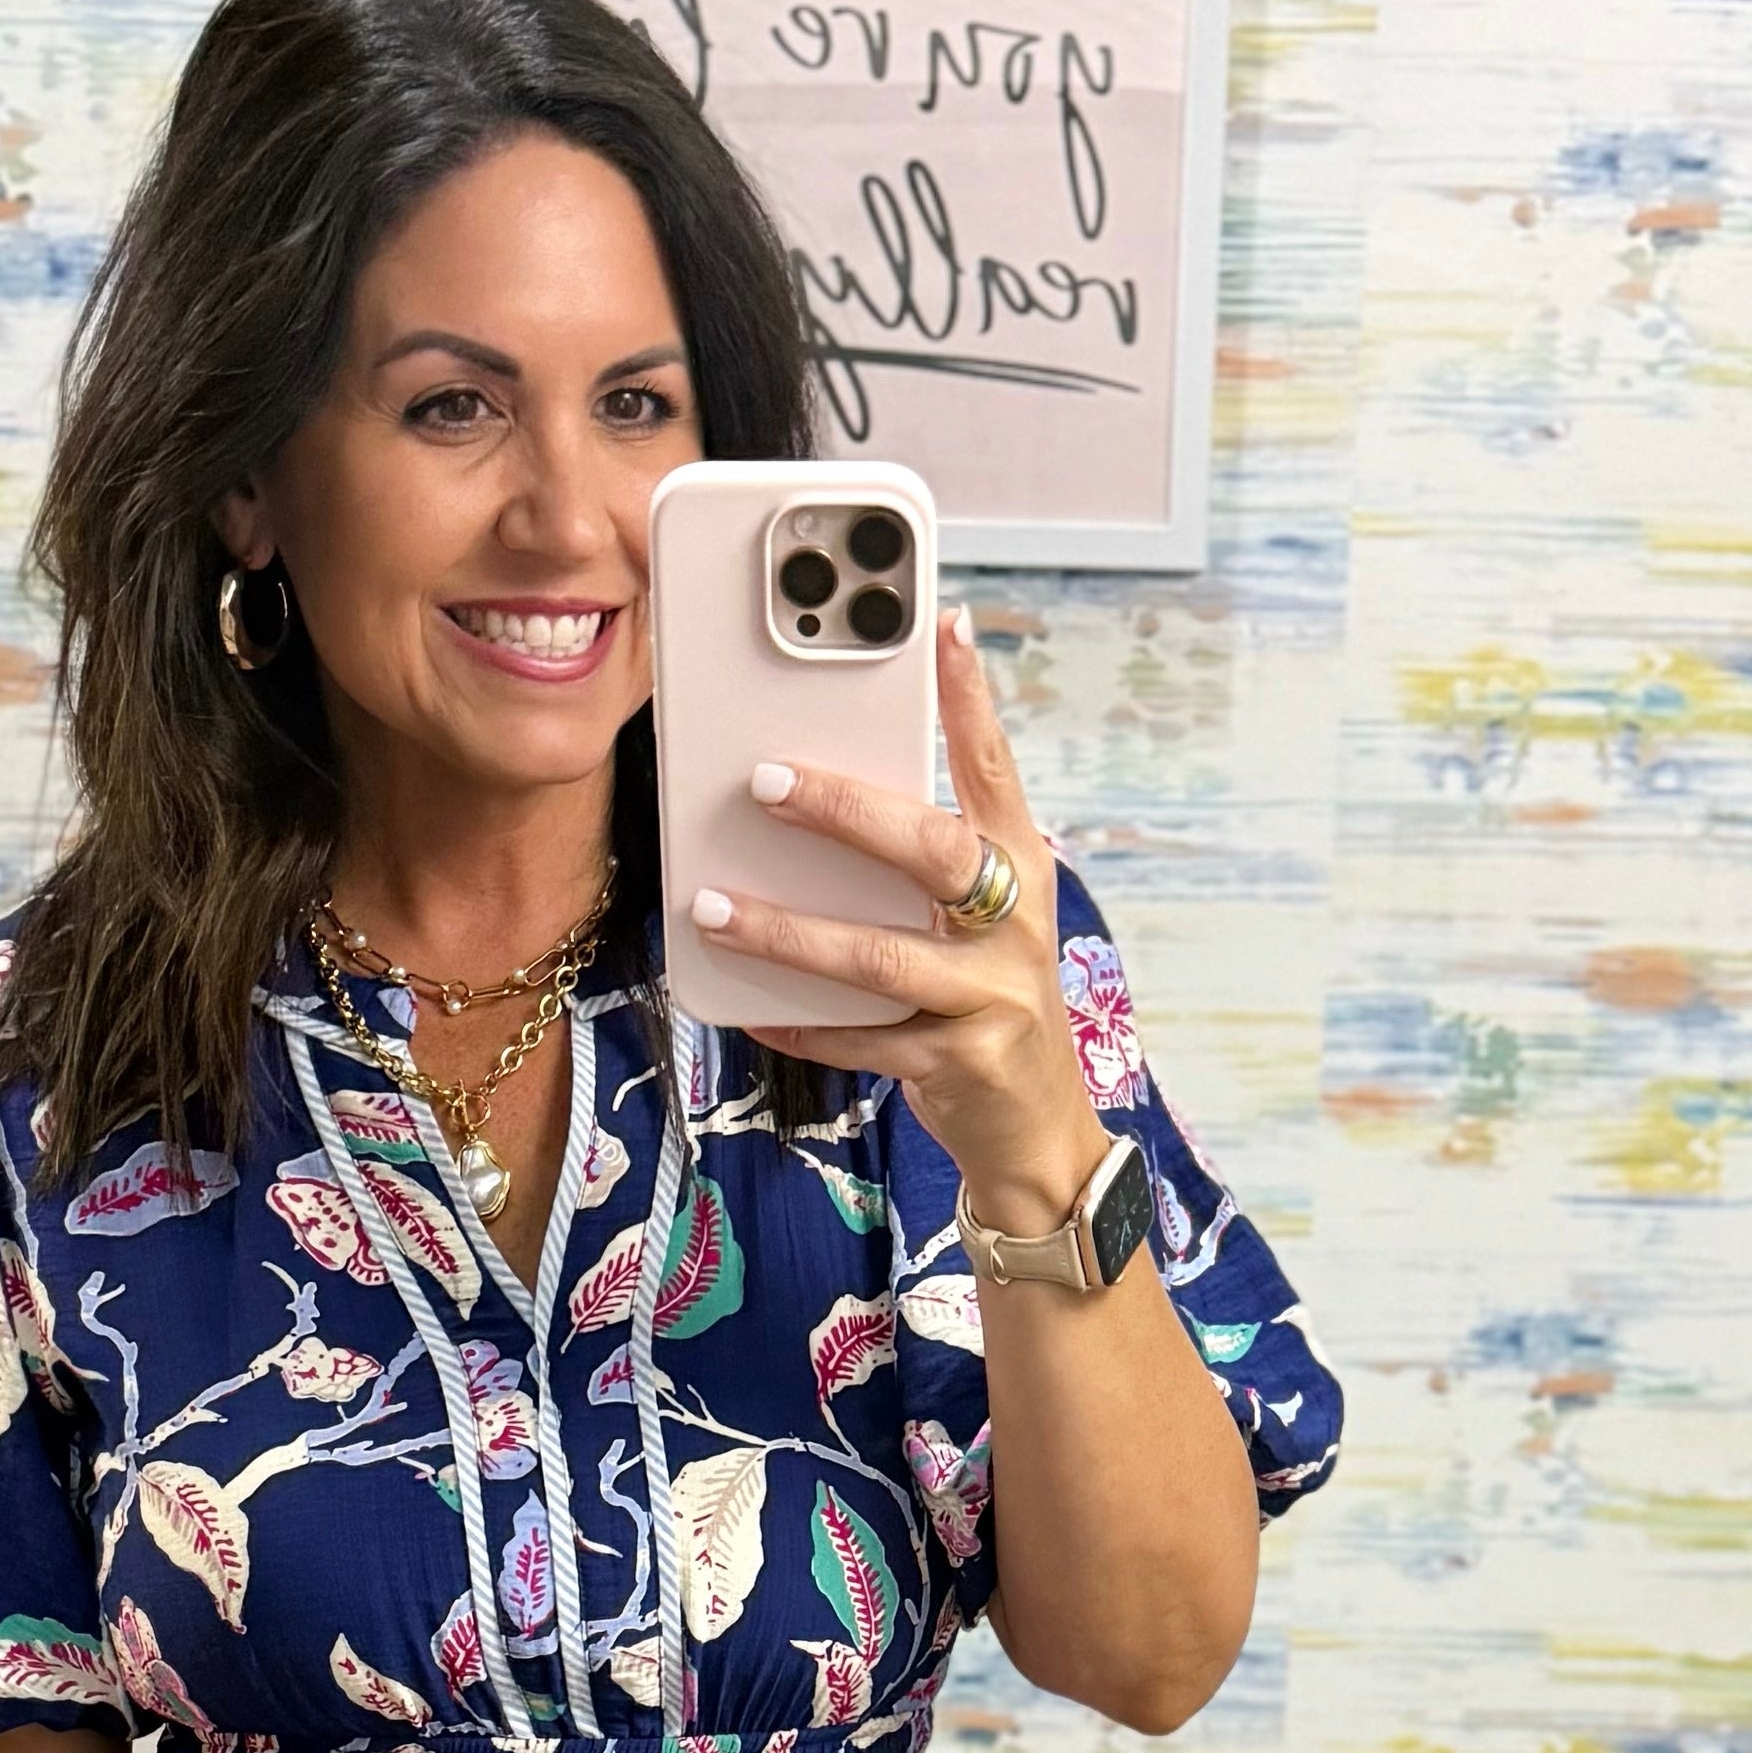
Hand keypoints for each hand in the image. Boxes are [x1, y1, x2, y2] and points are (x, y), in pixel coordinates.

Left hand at [689, 606, 1105, 1233]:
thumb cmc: (989, 999)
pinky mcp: (957, 1064)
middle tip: (764, 780)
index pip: (995, 768)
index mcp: (1021, 867)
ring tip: (713, 906)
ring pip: (877, 956)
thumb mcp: (981, 918)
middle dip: (845, 811)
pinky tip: (746, 1006)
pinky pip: (861, 1041)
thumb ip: (923, 859)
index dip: (971, 698)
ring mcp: (989, 997)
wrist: (1038, 1127)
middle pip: (930, 851)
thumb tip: (825, 793)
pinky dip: (800, 1023)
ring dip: (787, 932)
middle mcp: (1014, 924)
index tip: (941, 624)